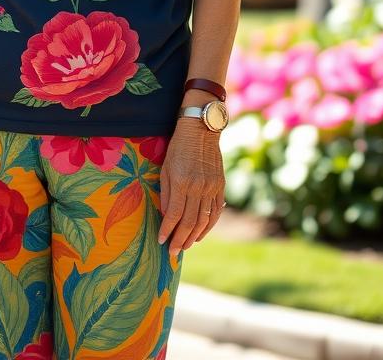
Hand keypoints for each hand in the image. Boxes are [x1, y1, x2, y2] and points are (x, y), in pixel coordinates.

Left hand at [157, 120, 224, 258]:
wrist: (201, 131)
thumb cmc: (178, 147)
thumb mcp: (166, 167)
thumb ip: (166, 192)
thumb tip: (165, 215)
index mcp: (181, 182)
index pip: (173, 215)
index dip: (167, 230)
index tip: (161, 241)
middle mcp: (198, 188)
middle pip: (189, 222)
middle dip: (180, 239)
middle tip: (173, 252)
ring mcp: (211, 188)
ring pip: (204, 221)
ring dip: (194, 237)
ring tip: (185, 246)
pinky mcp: (220, 188)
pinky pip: (216, 213)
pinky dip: (208, 226)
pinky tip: (200, 234)